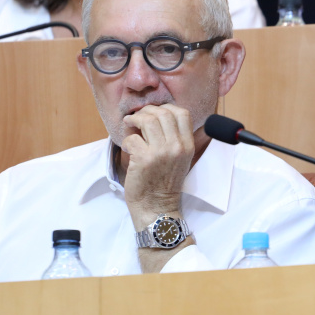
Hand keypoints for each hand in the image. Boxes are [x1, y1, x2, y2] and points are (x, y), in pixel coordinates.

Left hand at [120, 103, 194, 226]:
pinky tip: (128, 148)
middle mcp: (177, 147)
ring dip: (135, 120)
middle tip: (137, 118)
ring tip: (130, 125)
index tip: (154, 113)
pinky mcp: (144, 159)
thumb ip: (175, 138)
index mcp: (188, 145)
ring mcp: (161, 152)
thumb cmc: (165, 183)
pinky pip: (132, 138)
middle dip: (146, 111)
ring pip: (148, 120)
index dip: (166, 107)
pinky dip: (126, 140)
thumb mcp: (180, 158)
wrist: (157, 207)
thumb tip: (156, 115)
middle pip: (163, 113)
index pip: (182, 113)